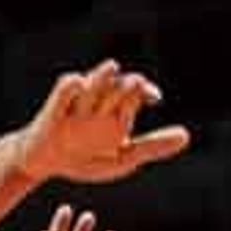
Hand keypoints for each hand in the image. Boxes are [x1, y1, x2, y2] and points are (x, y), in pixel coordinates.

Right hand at [16, 61, 189, 184]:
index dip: (145, 91)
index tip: (154, 97)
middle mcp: (99, 103)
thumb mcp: (121, 158)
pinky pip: (64, 91)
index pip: (136, 92)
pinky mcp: (54, 110)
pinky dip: (70, 88)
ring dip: (102, 76)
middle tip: (136, 86)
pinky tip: (78, 83)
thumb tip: (186, 136)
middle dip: (126, 86)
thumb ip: (151, 146)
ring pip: (93, 84)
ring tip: (112, 67)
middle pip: (117, 86)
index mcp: (116, 111)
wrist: (44, 163)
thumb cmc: (83, 157)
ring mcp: (76, 105)